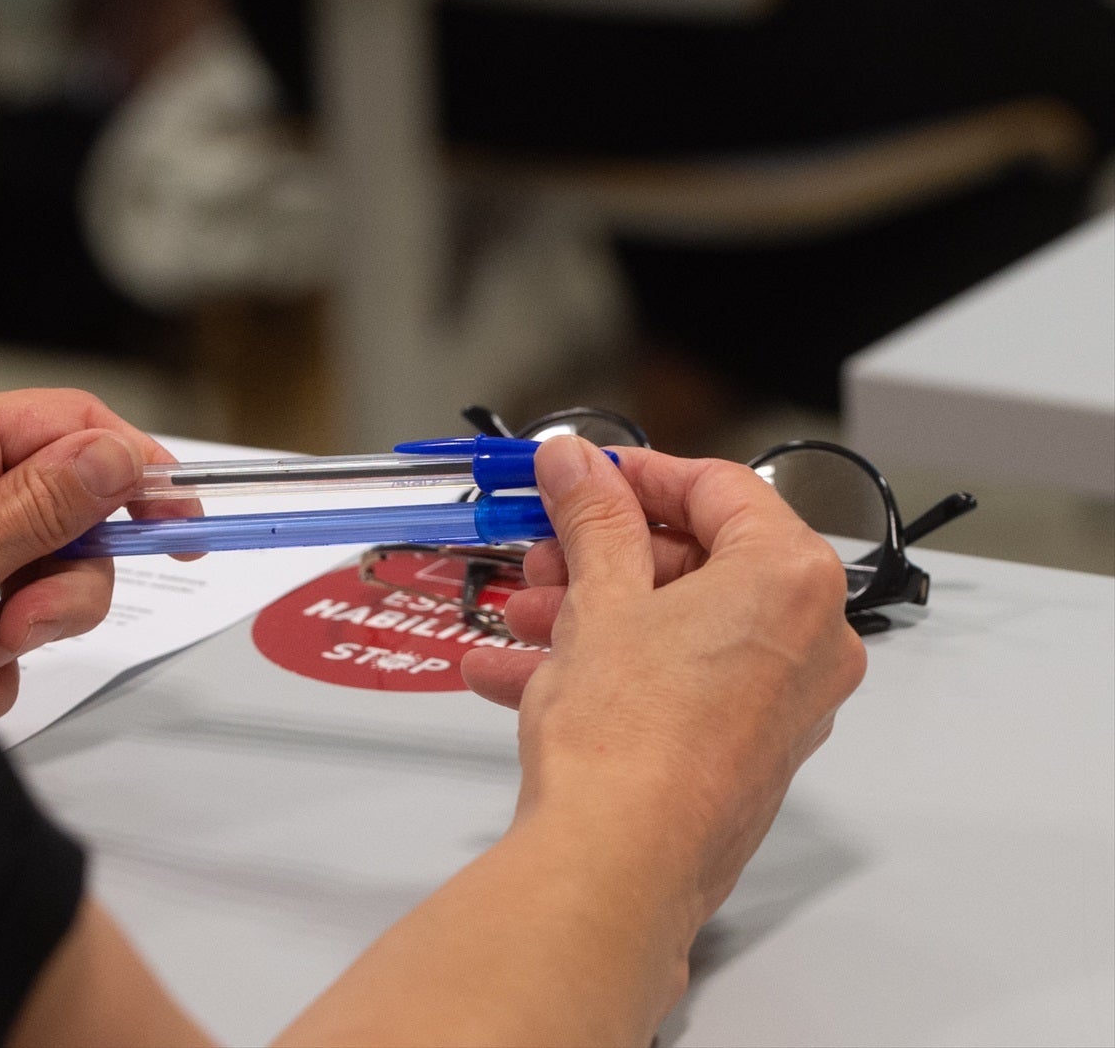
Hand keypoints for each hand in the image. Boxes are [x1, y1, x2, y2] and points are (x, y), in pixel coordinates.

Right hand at [462, 436, 866, 922]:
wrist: (618, 862)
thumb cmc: (627, 733)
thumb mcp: (599, 595)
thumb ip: (592, 515)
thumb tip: (577, 461)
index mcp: (790, 580)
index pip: (718, 490)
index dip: (638, 474)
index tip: (582, 475)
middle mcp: (807, 641)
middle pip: (699, 561)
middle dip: (603, 553)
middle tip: (541, 550)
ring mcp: (778, 703)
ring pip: (679, 627)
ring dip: (590, 612)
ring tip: (518, 617)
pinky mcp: (742, 753)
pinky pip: (675, 683)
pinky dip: (606, 668)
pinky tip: (516, 674)